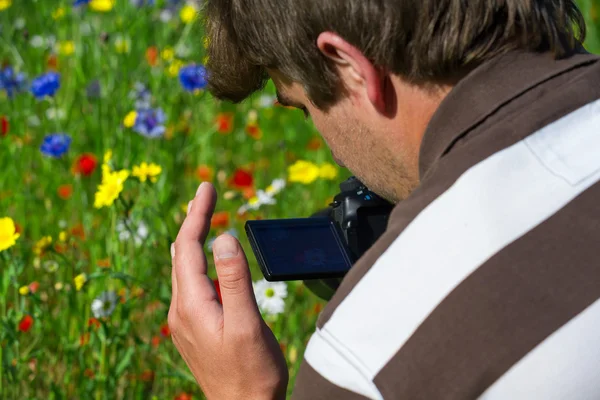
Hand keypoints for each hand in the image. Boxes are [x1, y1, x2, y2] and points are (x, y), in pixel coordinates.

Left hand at [169, 182, 288, 399]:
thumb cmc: (251, 372)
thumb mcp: (246, 324)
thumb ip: (235, 279)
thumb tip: (223, 238)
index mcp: (192, 305)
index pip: (187, 246)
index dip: (197, 214)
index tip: (207, 187)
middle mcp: (181, 310)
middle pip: (181, 253)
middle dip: (194, 220)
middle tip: (206, 194)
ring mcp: (185, 320)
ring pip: (184, 269)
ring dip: (194, 240)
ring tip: (203, 217)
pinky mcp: (194, 328)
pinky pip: (191, 284)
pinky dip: (199, 261)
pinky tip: (207, 259)